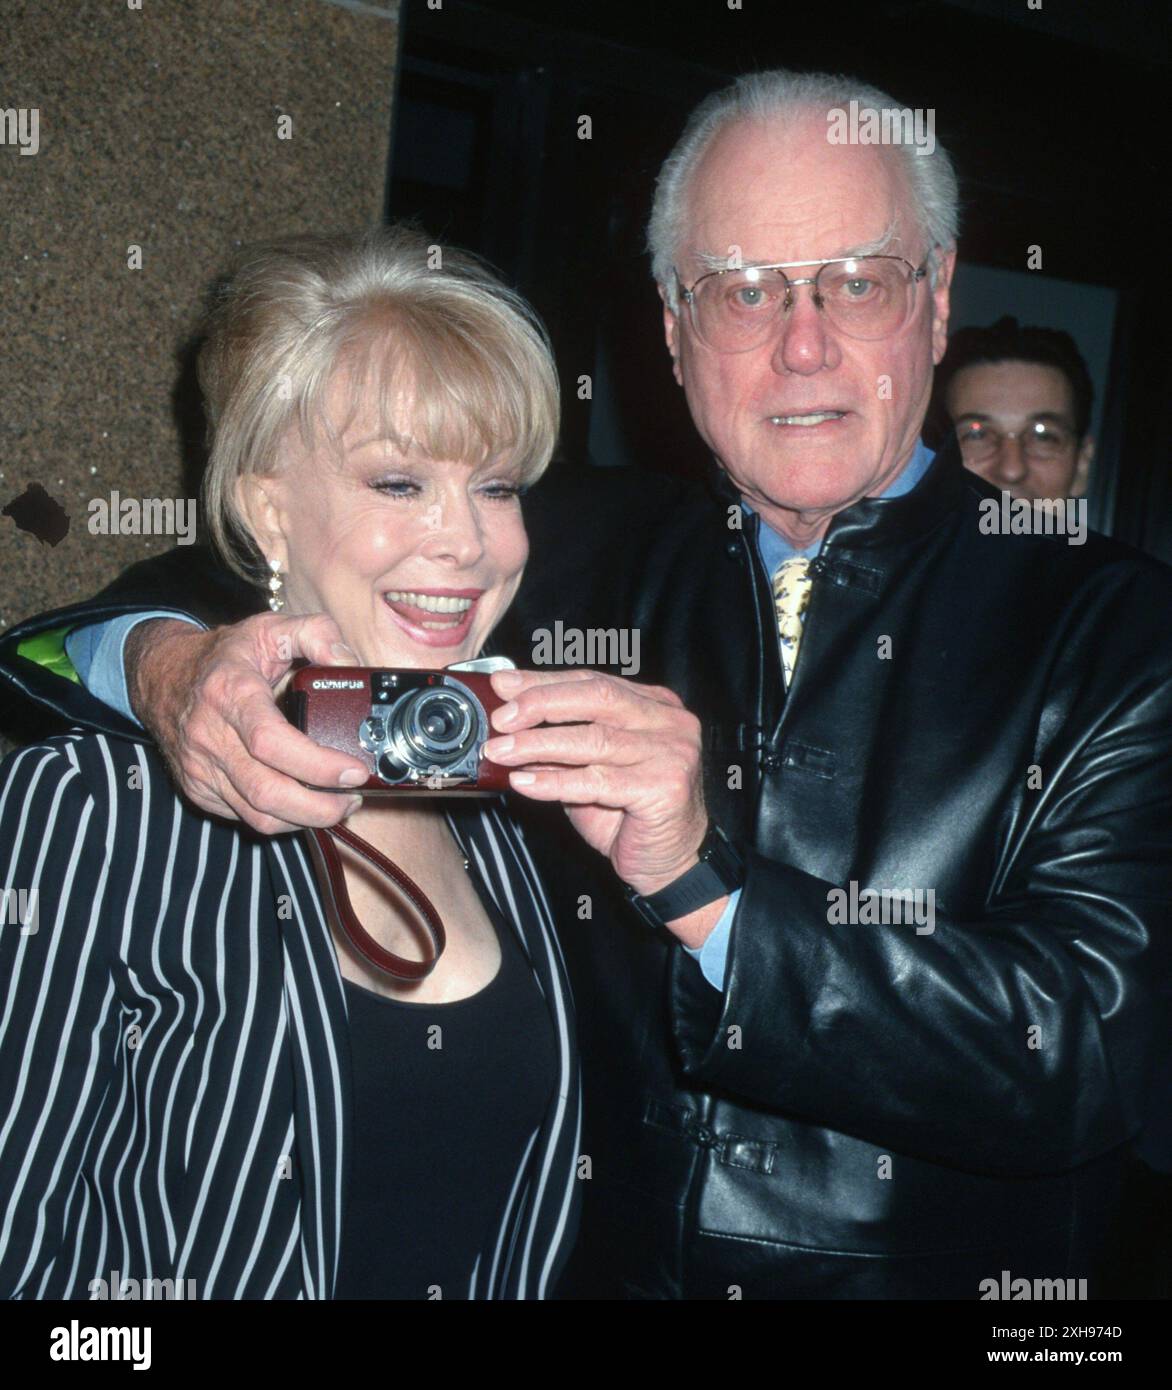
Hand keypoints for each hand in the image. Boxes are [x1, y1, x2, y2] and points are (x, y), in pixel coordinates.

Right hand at [126, 614, 369, 833]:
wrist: (160, 675)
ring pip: (258, 815)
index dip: (316, 765)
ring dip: (306, 818)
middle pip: (268, 791)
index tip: (354, 771)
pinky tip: (305, 804)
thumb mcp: (270, 627)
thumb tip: (348, 663)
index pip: (271, 741)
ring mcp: (201, 768)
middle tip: (353, 798)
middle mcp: (210, 736)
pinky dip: (282, 818)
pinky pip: (245, 817)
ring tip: (338, 804)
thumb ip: (317, 633)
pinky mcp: (198, 790)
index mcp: (230, 693)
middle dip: (319, 807)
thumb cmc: (223, 655)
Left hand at [483, 668, 718, 943]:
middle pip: (597, 698)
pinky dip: (555, 781)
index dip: (544, 682)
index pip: (593, 681)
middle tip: (501, 719)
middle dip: (541, 704)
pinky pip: (598, 781)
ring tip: (500, 751)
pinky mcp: (664, 788)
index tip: (502, 685)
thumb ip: (560, 742)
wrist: (670, 862)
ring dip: (538, 744)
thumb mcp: (589, 769)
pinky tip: (524, 782)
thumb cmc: (629, 814)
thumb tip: (509, 720)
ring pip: (594, 739)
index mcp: (655, 704)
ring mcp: (672, 753)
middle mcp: (669, 722)